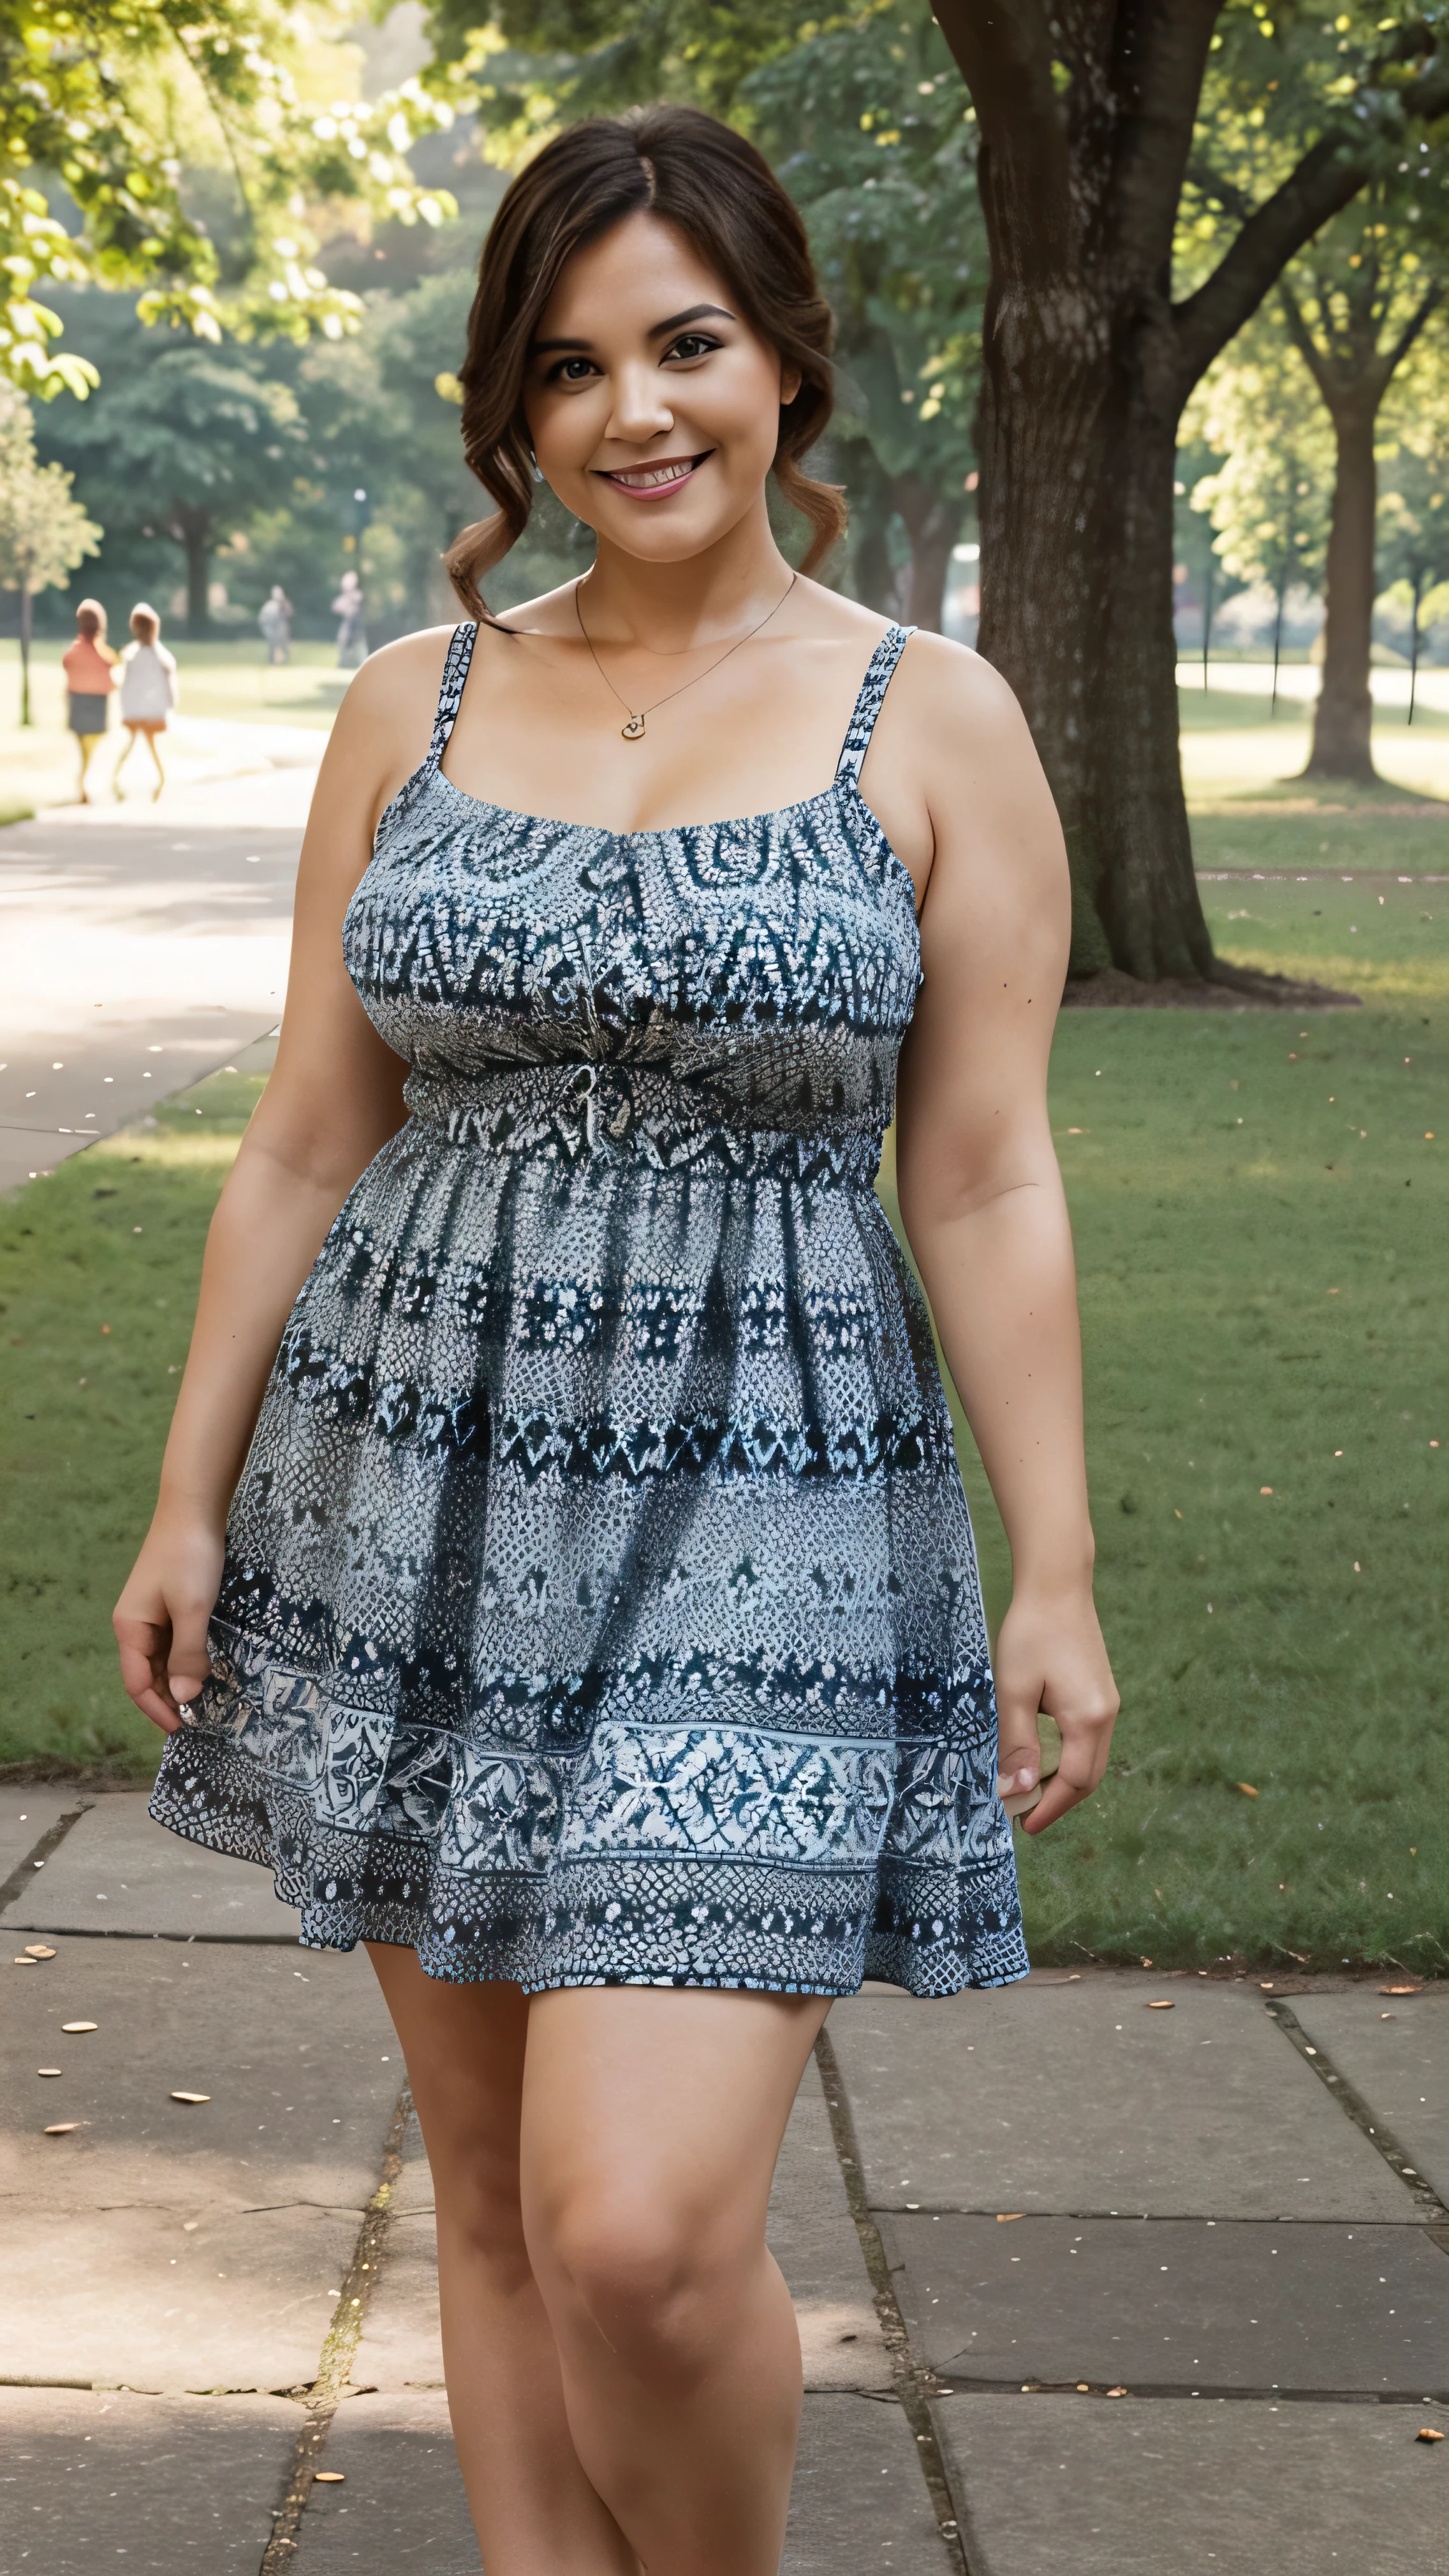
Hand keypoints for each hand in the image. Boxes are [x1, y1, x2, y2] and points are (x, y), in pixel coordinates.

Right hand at [113, 1511, 224, 1733]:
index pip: (137, 1683)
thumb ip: (188, 1654)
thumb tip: (183, 1698)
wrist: (194, 1508)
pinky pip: (175, 1642)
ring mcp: (153, 1614)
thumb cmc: (189, 1557)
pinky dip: (187, 1659)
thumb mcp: (193, 1609)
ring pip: (163, 1660)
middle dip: (170, 1699)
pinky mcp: (171, 1604)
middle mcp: (136, 1625)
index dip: (157, 1709)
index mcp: (130, 1628)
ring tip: (206, 1703)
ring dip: (180, 1681)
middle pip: (149, 1675)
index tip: (182, 1729)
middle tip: (200, 1722)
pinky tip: (206, 1669)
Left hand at [992, 1582, 1118, 1834]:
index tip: (1022, 1825)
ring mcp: (1107, 1704)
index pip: (1073, 1783)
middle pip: (1087, 1777)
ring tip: (1025, 1787)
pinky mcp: (1100, 1693)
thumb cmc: (1031, 1633)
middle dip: (1056, 1801)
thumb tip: (1017, 1790)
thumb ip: (1017, 1743)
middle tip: (1021, 1813)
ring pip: (1089, 1759)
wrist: (1058, 1585)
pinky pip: (1087, 1739)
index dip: (1048, 1808)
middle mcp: (1106, 1715)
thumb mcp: (1014, 1690)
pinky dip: (1065, 1756)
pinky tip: (1038, 1753)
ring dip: (1060, 1779)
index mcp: (1088, 1719)